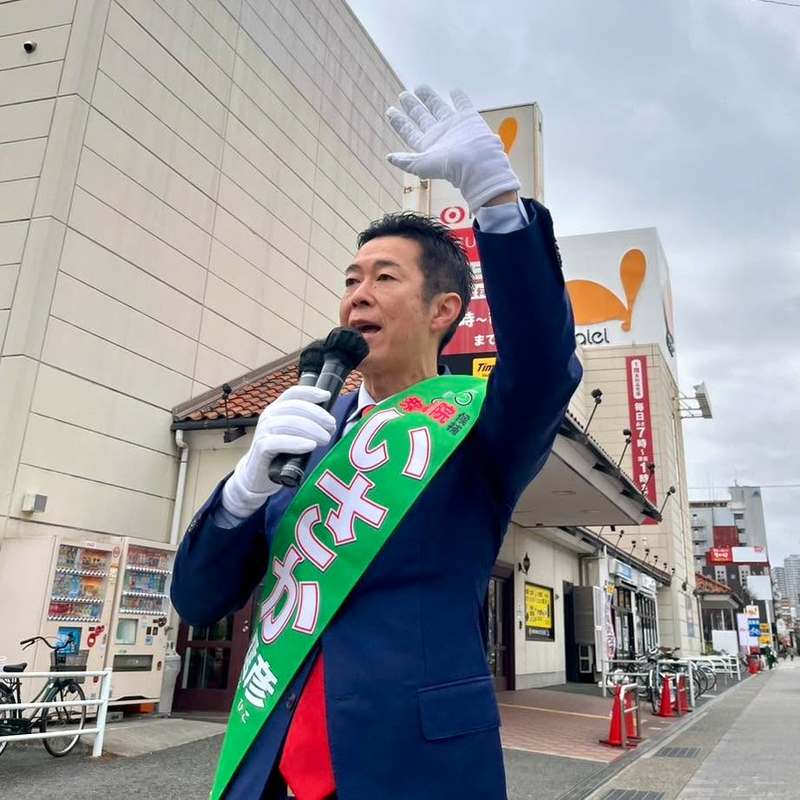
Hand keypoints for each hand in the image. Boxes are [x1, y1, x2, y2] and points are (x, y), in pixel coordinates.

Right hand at [221, 385, 335, 517]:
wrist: (259, 476)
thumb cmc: (281, 454)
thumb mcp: (294, 434)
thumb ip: (307, 425)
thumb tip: (330, 422)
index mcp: (277, 409)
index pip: (293, 393)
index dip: (310, 392)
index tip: (327, 397)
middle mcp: (268, 416)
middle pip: (294, 407)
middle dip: (317, 415)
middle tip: (331, 427)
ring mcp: (263, 431)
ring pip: (288, 423)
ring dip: (311, 429)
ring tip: (325, 439)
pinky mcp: (260, 448)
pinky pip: (278, 442)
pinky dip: (296, 442)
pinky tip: (310, 446)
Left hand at [386, 86, 519, 213]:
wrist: (476, 163)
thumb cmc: (449, 167)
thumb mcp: (420, 165)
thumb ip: (405, 160)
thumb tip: (388, 157)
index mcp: (427, 146)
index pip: (409, 131)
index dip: (399, 122)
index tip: (390, 111)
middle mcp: (439, 135)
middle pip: (422, 117)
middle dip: (412, 106)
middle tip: (403, 95)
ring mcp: (454, 126)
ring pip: (438, 108)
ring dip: (429, 98)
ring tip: (420, 87)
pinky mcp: (468, 118)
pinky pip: (463, 104)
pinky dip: (459, 97)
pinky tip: (454, 90)